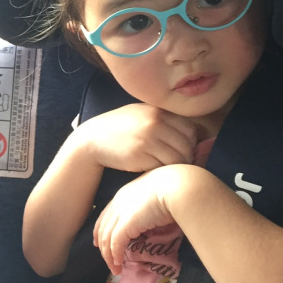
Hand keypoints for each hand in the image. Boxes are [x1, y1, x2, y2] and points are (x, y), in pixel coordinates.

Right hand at [77, 104, 197, 172]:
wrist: (92, 140)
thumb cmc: (118, 129)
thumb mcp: (140, 114)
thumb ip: (162, 119)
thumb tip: (190, 133)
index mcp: (158, 111)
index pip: (190, 130)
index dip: (190, 143)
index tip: (182, 151)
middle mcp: (155, 123)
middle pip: (187, 145)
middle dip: (186, 158)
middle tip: (177, 164)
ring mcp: (148, 139)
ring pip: (179, 158)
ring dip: (176, 167)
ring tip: (166, 169)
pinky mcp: (140, 155)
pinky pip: (164, 167)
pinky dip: (163, 171)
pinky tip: (154, 170)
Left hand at [94, 165, 197, 273]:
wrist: (177, 187)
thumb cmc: (174, 190)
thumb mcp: (156, 197)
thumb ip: (148, 207)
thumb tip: (152, 219)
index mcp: (124, 194)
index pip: (106, 214)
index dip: (101, 229)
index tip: (98, 241)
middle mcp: (118, 203)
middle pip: (103, 228)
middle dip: (102, 246)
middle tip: (107, 259)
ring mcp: (120, 213)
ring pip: (106, 238)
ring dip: (109, 256)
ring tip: (115, 268)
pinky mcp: (125, 224)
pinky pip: (115, 243)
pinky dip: (115, 255)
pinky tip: (118, 263)